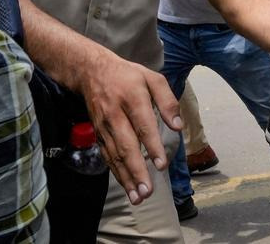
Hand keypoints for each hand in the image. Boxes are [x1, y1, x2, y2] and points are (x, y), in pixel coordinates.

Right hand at [73, 47, 181, 205]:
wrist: (91, 72)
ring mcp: (104, 127)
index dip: (151, 146)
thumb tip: (178, 126)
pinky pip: (107, 156)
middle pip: (126, 146)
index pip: (143, 125)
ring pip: (115, 156)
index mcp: (132, 98)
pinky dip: (116, 173)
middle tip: (147, 192)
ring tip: (137, 197)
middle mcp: (115, 115)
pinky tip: (126, 186)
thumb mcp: (152, 78)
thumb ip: (167, 100)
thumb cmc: (128, 76)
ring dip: (126, 178)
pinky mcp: (98, 134)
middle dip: (136, 171)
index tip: (161, 165)